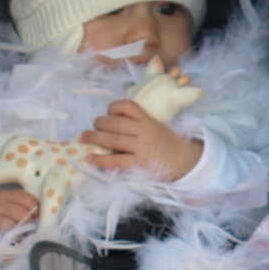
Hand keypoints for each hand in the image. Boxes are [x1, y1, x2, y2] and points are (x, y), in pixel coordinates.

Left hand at [80, 99, 202, 181]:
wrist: (184, 161)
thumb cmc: (166, 142)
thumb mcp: (155, 125)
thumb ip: (138, 122)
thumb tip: (113, 121)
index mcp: (147, 119)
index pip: (127, 106)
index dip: (114, 107)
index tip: (109, 112)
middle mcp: (143, 131)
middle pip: (115, 123)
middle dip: (99, 123)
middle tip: (92, 127)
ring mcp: (141, 147)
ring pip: (113, 139)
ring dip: (95, 138)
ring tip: (84, 137)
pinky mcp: (140, 163)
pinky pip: (117, 161)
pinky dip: (101, 159)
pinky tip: (91, 158)